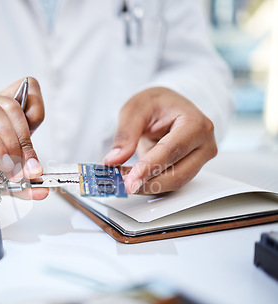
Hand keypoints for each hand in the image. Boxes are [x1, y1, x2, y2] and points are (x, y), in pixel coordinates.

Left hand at [103, 87, 217, 194]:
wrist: (168, 106)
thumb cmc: (157, 103)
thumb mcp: (135, 109)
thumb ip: (125, 134)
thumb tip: (114, 159)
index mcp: (195, 123)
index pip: (171, 151)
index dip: (149, 168)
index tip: (130, 181)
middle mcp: (203, 144)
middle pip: (177, 174)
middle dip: (147, 183)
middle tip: (122, 185)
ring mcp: (200, 159)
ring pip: (174, 183)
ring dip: (146, 186)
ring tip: (122, 180)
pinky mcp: (190, 170)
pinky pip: (170, 183)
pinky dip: (149, 184)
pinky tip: (131, 179)